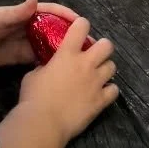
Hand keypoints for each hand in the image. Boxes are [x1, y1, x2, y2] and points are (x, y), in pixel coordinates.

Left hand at [0, 0, 78, 66]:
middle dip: (70, 35)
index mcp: (26, 14)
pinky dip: (51, 62)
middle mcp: (29, 27)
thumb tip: (35, 0)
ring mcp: (26, 42)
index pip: (51, 12)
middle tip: (88, 45)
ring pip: (50, 45)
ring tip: (81, 58)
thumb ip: (17, 12)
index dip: (66, 16)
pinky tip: (63, 69)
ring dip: (64, 49)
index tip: (81, 23)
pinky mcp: (21, 57)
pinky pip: (40, 58)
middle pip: (54, 29)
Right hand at [19, 17, 117, 139]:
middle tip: (93, 55)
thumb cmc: (34, 96)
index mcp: (67, 53)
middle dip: (102, 47)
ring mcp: (96, 82)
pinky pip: (114, 90)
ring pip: (112, 66)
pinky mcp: (101, 100)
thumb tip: (50, 66)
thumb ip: (45, 66)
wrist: (44, 122)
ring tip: (97, 75)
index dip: (82, 25)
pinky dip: (109, 90)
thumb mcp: (34, 74)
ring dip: (105, 69)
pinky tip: (101, 93)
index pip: (82, 26)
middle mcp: (86, 64)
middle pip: (107, 45)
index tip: (79, 30)